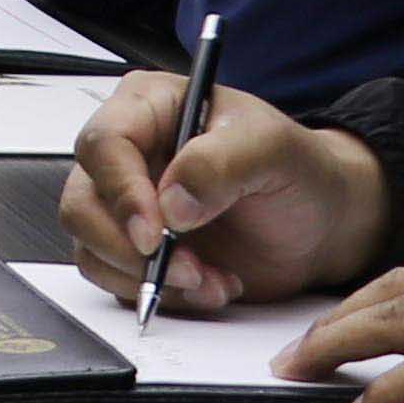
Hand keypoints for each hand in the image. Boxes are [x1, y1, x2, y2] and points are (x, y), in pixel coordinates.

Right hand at [62, 74, 389, 313]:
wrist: (321, 224)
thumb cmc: (298, 171)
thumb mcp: (273, 149)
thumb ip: (222, 163)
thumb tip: (171, 202)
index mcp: (149, 107)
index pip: (103, 144)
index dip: (121, 192)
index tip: (156, 234)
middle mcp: (128, 154)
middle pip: (82, 202)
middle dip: (128, 248)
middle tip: (187, 269)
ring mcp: (127, 206)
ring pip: (90, 247)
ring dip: (147, 278)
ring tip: (211, 279)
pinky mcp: (136, 250)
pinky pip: (116, 279)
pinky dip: (161, 295)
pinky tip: (210, 285)